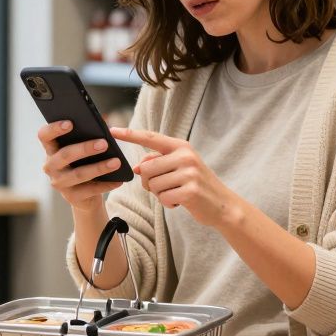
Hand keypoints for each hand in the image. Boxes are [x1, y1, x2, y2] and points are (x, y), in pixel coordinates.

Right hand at [37, 121, 123, 210]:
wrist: (85, 195)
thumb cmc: (84, 164)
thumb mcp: (82, 150)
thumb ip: (86, 137)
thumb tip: (103, 126)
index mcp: (51, 149)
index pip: (44, 135)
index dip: (54, 128)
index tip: (70, 123)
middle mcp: (50, 166)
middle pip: (65, 155)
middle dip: (85, 148)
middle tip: (104, 143)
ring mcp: (59, 183)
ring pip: (79, 174)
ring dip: (99, 167)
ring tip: (116, 162)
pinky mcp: (71, 197)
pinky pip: (90, 190)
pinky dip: (106, 185)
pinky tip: (118, 180)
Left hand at [111, 126, 239, 228]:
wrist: (223, 204)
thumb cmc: (196, 185)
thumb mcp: (179, 167)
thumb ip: (158, 163)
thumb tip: (137, 168)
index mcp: (181, 146)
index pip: (151, 137)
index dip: (130, 134)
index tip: (112, 130)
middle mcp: (185, 156)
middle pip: (146, 168)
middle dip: (149, 182)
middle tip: (165, 187)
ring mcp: (189, 173)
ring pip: (153, 185)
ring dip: (160, 194)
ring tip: (177, 193)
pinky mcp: (190, 190)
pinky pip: (163, 198)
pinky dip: (168, 203)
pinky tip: (181, 201)